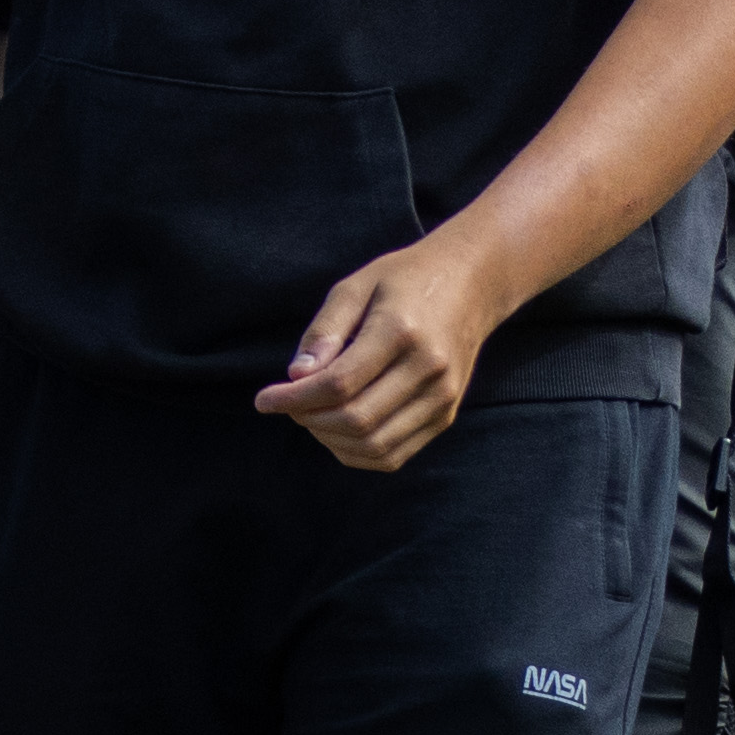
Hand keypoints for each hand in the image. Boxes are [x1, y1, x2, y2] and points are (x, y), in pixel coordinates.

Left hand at [262, 228, 502, 471]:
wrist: (470, 285)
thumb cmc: (404, 280)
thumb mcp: (356, 287)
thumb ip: (324, 331)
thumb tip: (295, 377)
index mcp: (402, 330)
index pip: (339, 384)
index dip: (294, 399)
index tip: (264, 399)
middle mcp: (429, 369)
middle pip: (357, 420)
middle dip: (309, 420)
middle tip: (287, 405)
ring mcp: (442, 397)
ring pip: (375, 446)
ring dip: (330, 440)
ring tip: (311, 416)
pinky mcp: (445, 416)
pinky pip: (394, 455)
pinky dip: (357, 453)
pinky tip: (337, 430)